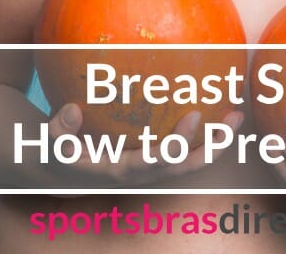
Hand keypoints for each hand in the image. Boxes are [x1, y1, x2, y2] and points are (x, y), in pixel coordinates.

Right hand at [43, 103, 244, 188]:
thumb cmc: (56, 150)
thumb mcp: (48, 142)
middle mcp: (141, 173)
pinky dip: (204, 137)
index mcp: (119, 171)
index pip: (154, 162)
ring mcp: (150, 169)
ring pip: (190, 162)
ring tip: (237, 115)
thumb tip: (72, 110)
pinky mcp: (154, 159)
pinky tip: (220, 111)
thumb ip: (58, 131)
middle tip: (233, 118)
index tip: (194, 117)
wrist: (60, 170)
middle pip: (184, 167)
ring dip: (216, 142)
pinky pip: (185, 151)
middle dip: (211, 147)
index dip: (176, 144)